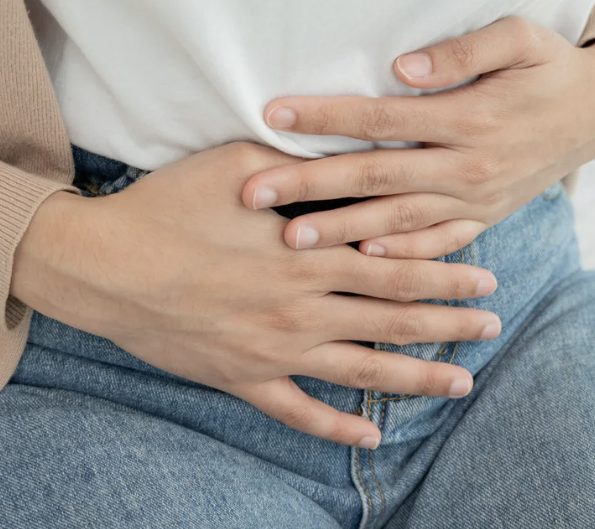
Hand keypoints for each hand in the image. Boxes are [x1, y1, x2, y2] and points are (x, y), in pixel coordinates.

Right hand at [12, 142, 501, 449]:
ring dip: (416, 376)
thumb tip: (352, 158)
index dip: (444, 269)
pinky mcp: (242, 377)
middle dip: (449, 321)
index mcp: (308, 251)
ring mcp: (275, 348)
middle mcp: (302, 304)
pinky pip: (298, 411)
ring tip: (462, 381)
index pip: (394, 261)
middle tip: (492, 324)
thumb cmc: (170, 203)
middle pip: (393, 315)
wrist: (102, 263)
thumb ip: (304, 169)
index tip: (485, 274)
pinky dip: (335, 425)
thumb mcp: (243, 164)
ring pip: (362, 368)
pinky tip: (371, 436)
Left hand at [242, 16, 594, 257]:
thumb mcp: (520, 39)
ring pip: (398, 220)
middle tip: (253, 194)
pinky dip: (401, 256)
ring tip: (289, 238)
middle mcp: (468, 166)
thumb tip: (401, 69)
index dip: (325, 116)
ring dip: (341, 231)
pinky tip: (361, 259)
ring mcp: (476, 199)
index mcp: (469, 118)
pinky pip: (438, 244)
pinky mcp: (484, 217)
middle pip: (375, 176)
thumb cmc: (551, 65)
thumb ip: (462, 52)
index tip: (273, 115)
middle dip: (310, 185)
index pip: (380, 117)